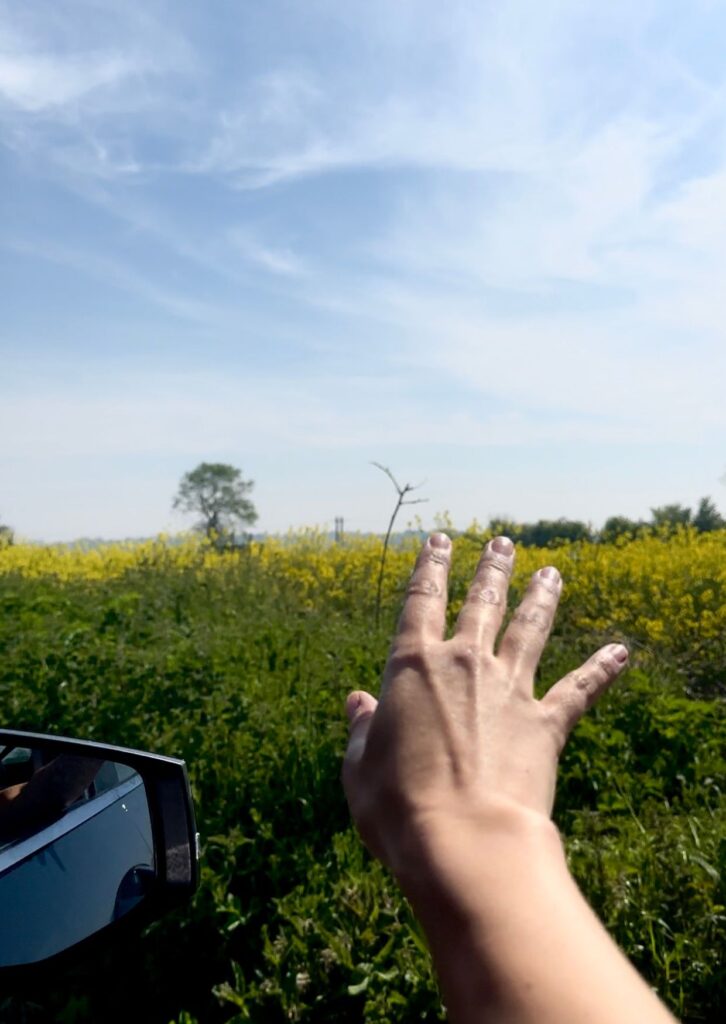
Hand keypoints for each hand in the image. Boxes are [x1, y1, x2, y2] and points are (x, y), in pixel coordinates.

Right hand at [342, 533, 628, 879]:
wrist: (466, 841)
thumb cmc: (398, 807)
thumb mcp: (359, 767)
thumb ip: (361, 728)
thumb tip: (356, 702)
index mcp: (414, 666)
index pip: (421, 600)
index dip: (430, 567)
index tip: (439, 541)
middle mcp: (465, 664)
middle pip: (482, 602)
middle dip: (492, 569)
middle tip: (503, 543)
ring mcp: (510, 690)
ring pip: (529, 629)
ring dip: (541, 598)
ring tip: (551, 573)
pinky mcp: (546, 723)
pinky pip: (579, 688)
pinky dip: (601, 669)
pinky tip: (620, 652)